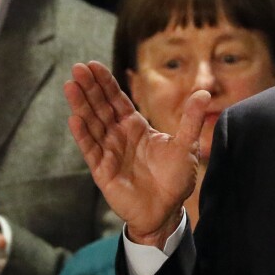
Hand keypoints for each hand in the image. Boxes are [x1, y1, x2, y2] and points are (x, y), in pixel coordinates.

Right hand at [65, 61, 208, 247]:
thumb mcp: (186, 145)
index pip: (117, 100)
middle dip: (89, 88)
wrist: (167, 210)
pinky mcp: (103, 171)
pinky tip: (74, 119)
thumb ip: (191, 120)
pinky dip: (83, 135)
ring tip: (71, 86)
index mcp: (136, 127)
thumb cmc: (175, 178)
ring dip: (81, 106)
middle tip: (77, 67)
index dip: (105, 83)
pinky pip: (91, 150)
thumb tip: (204, 93)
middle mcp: (119, 136)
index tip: (93, 65)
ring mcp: (109, 152)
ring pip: (92, 124)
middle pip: (101, 107)